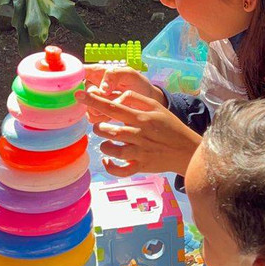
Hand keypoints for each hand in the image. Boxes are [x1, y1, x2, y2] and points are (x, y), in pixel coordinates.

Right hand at [81, 66, 166, 111]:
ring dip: (100, 107)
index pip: (79, 71)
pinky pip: (92, 117)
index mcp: (98, 72)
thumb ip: (115, 75)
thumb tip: (103, 89)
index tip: (84, 81)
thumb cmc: (138, 83)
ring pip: (87, 106)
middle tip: (108, 95)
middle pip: (83, 92)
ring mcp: (95, 101)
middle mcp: (93, 86)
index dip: (75, 76)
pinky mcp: (98, 114)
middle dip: (95, 96)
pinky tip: (114, 114)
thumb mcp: (129, 73)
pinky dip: (103, 117)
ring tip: (115, 104)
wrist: (147, 101)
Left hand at [82, 89, 200, 175]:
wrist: (186, 150)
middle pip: (109, 130)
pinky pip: (120, 170)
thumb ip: (136, 100)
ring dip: (103, 145)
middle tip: (100, 126)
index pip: (113, 107)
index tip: (78, 95)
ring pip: (112, 149)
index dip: (94, 101)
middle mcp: (139, 134)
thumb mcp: (157, 107)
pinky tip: (107, 160)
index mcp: (141, 118)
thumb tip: (118, 96)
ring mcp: (139, 152)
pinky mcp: (141, 166)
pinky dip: (110, 166)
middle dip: (99, 127)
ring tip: (106, 141)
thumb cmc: (170, 126)